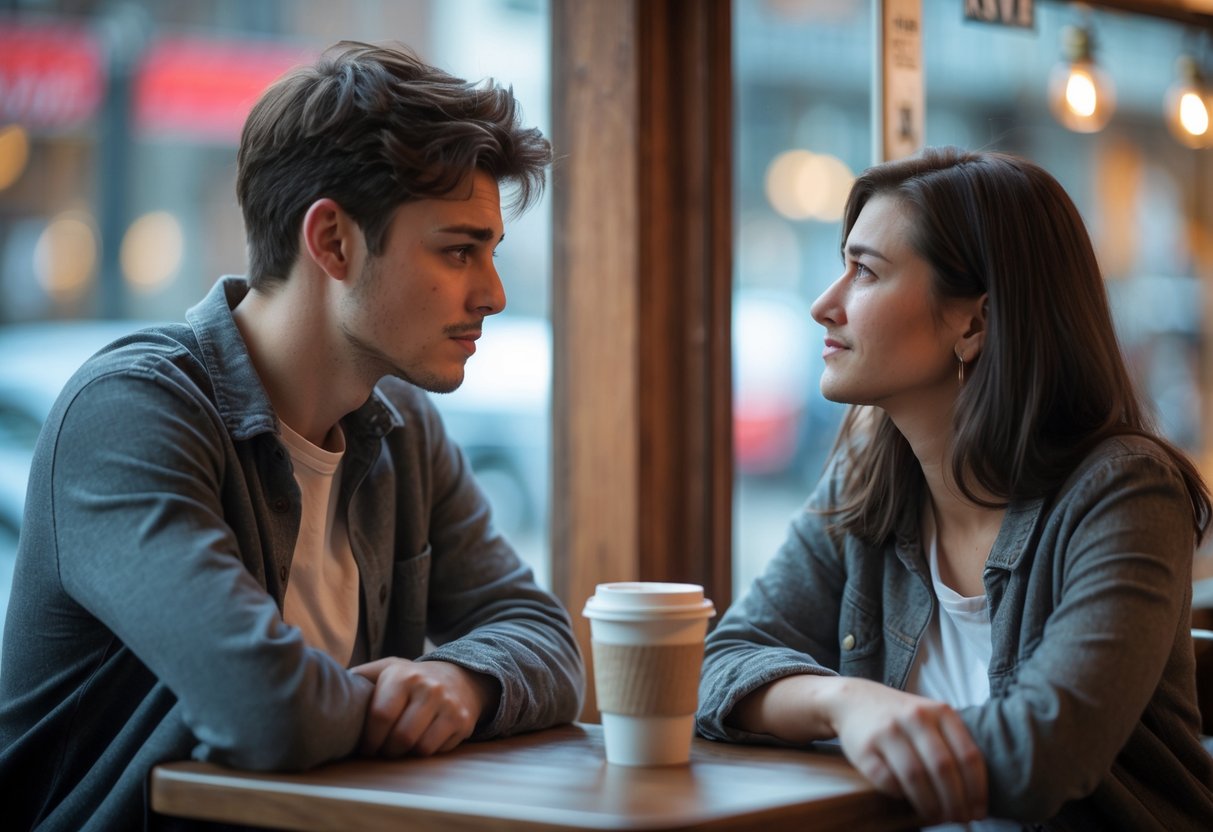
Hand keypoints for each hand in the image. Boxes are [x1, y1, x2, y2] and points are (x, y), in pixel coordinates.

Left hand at [350, 658, 498, 757]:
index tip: (365, 747)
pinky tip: (419, 741)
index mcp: (403, 676)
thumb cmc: (410, 679)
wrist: (459, 677)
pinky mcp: (462, 721)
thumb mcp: (385, 669)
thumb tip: (327, 689)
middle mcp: (429, 688)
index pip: (381, 715)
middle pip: (400, 737)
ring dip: (404, 754)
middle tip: (381, 751)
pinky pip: (436, 750)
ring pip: (419, 747)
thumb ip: (359, 678)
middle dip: (386, 751)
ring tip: (398, 747)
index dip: (369, 739)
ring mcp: (448, 705)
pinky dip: (423, 752)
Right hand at [825, 678, 987, 824]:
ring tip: (936, 816)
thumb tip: (975, 797)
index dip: (977, 790)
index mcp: (941, 712)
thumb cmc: (903, 717)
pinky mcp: (865, 748)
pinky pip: (887, 780)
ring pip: (916, 777)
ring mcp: (888, 731)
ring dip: (930, 804)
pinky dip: (900, 795)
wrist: (855, 699)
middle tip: (958, 819)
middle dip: (954, 802)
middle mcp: (915, 717)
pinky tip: (907, 799)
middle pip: (943, 769)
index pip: (968, 756)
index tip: (978, 811)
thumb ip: (954, 745)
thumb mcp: (933, 717)